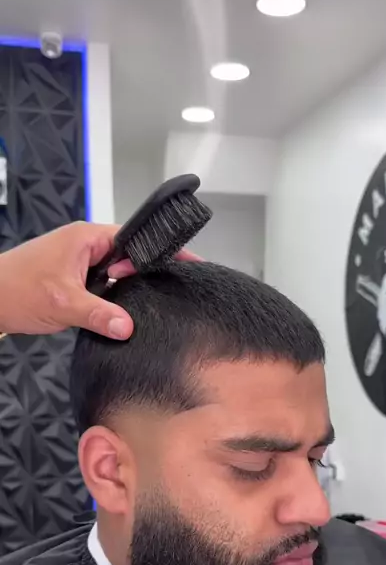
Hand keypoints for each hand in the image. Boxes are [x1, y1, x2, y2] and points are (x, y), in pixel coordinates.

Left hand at [0, 222, 199, 339]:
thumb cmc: (17, 290)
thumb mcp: (63, 304)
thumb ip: (99, 314)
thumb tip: (129, 327)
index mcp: (87, 237)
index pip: (135, 238)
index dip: (162, 251)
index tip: (188, 263)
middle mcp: (86, 244)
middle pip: (130, 255)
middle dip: (146, 274)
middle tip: (165, 293)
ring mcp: (80, 261)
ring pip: (117, 272)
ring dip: (127, 289)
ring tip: (149, 303)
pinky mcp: (75, 278)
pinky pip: (104, 284)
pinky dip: (113, 297)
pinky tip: (122, 312)